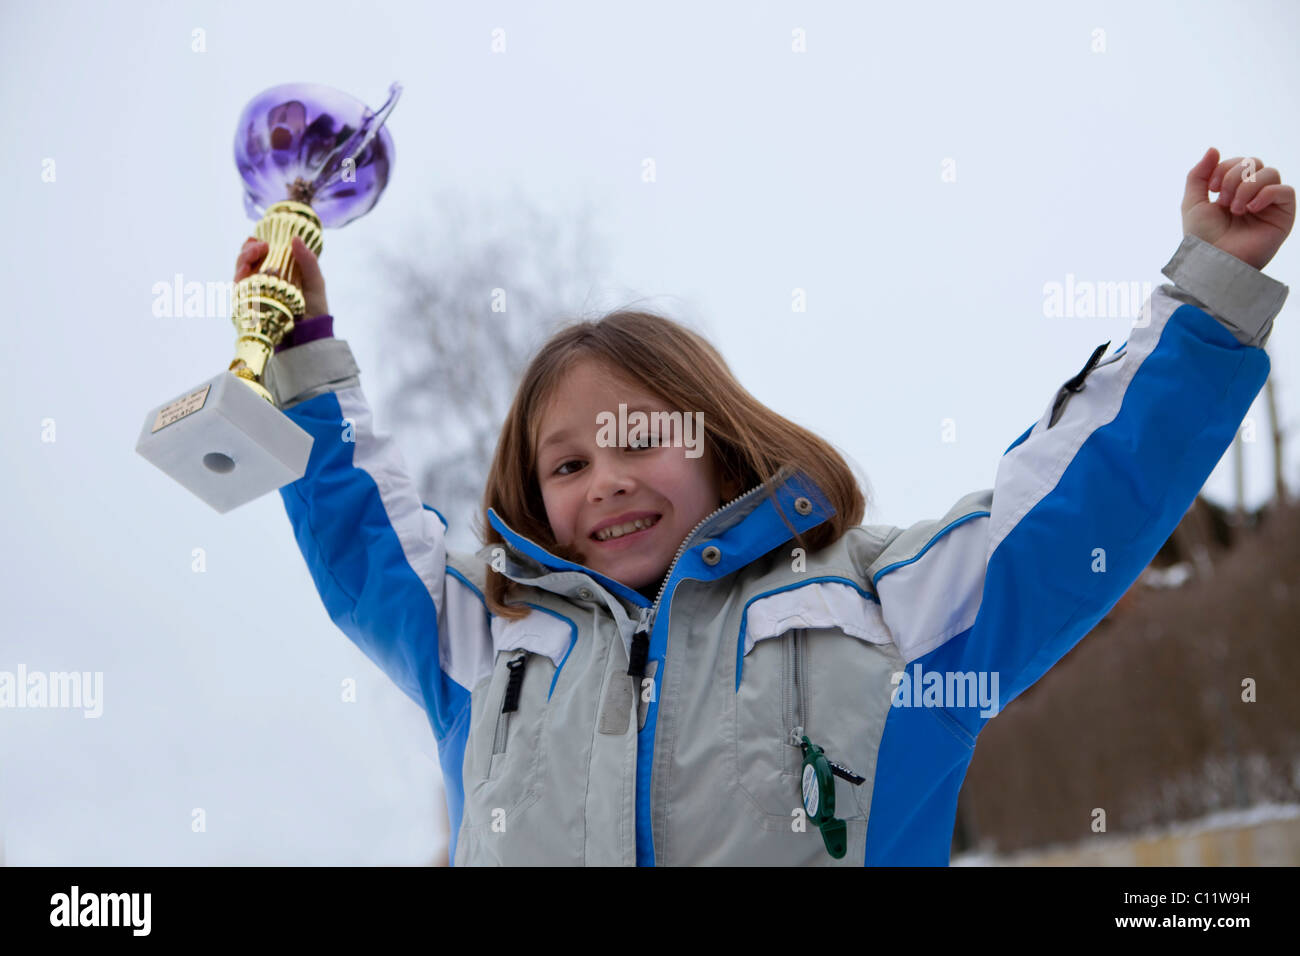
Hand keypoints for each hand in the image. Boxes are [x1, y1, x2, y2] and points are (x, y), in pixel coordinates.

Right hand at [232, 235, 330, 318]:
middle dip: (248, 250)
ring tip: (252, 255)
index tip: (262, 240)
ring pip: (239, 274)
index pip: (259, 256)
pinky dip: (239, 279)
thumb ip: (308, 261)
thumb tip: (295, 238)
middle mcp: (262, 283)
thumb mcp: (315, 282)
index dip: (255, 245)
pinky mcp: (247, 308)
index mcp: (276, 274)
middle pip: (246, 262)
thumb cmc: (314, 309)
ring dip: (242, 261)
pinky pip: (238, 291)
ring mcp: (253, 295)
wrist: (310, 335)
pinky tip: (244, 271)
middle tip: (260, 246)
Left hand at [1181, 147, 1294, 270]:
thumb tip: (1213, 149)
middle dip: (1235, 177)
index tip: (1212, 188)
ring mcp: (1269, 205)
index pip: (1239, 162)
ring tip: (1236, 209)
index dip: (1225, 168)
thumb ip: (1199, 175)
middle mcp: (1253, 195)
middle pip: (1255, 162)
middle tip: (1224, 201)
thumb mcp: (1192, 202)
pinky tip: (1250, 209)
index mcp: (1234, 190)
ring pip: (1271, 173)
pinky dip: (1266, 194)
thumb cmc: (1202, 237)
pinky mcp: (1283, 216)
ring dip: (1248, 186)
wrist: (1213, 262)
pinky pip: (1285, 190)